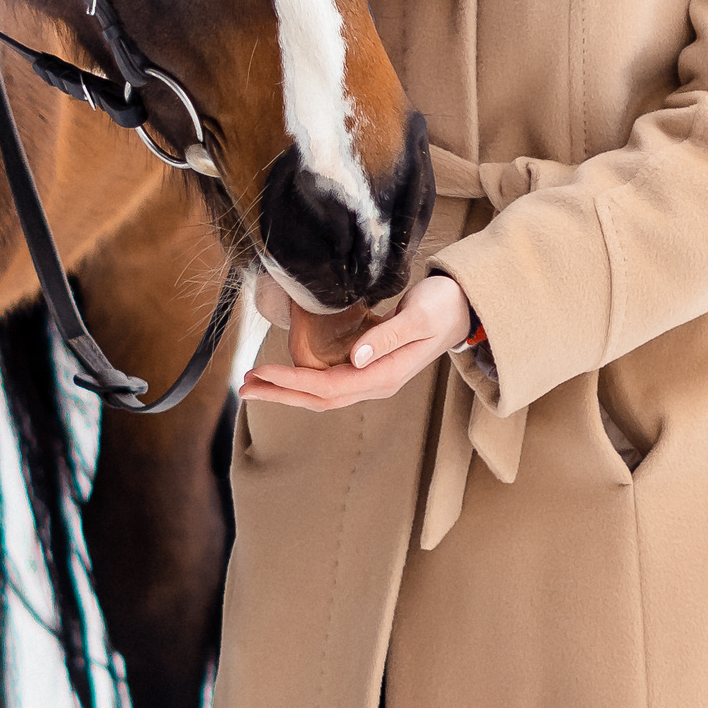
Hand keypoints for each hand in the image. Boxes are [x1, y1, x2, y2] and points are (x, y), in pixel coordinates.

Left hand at [246, 271, 472, 411]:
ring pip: (322, 393)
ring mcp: (372, 378)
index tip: (262, 371)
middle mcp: (375, 383)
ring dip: (287, 390)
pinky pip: (330, 381)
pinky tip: (286, 372)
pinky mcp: (369, 367)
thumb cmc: (441, 308)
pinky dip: (303, 379)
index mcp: (384, 376)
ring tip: (256, 382)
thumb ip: (386, 337)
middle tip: (244, 386)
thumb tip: (354, 358)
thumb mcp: (418, 318)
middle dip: (280, 393)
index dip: (292, 382)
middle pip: (319, 398)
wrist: (463, 309)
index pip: (328, 387)